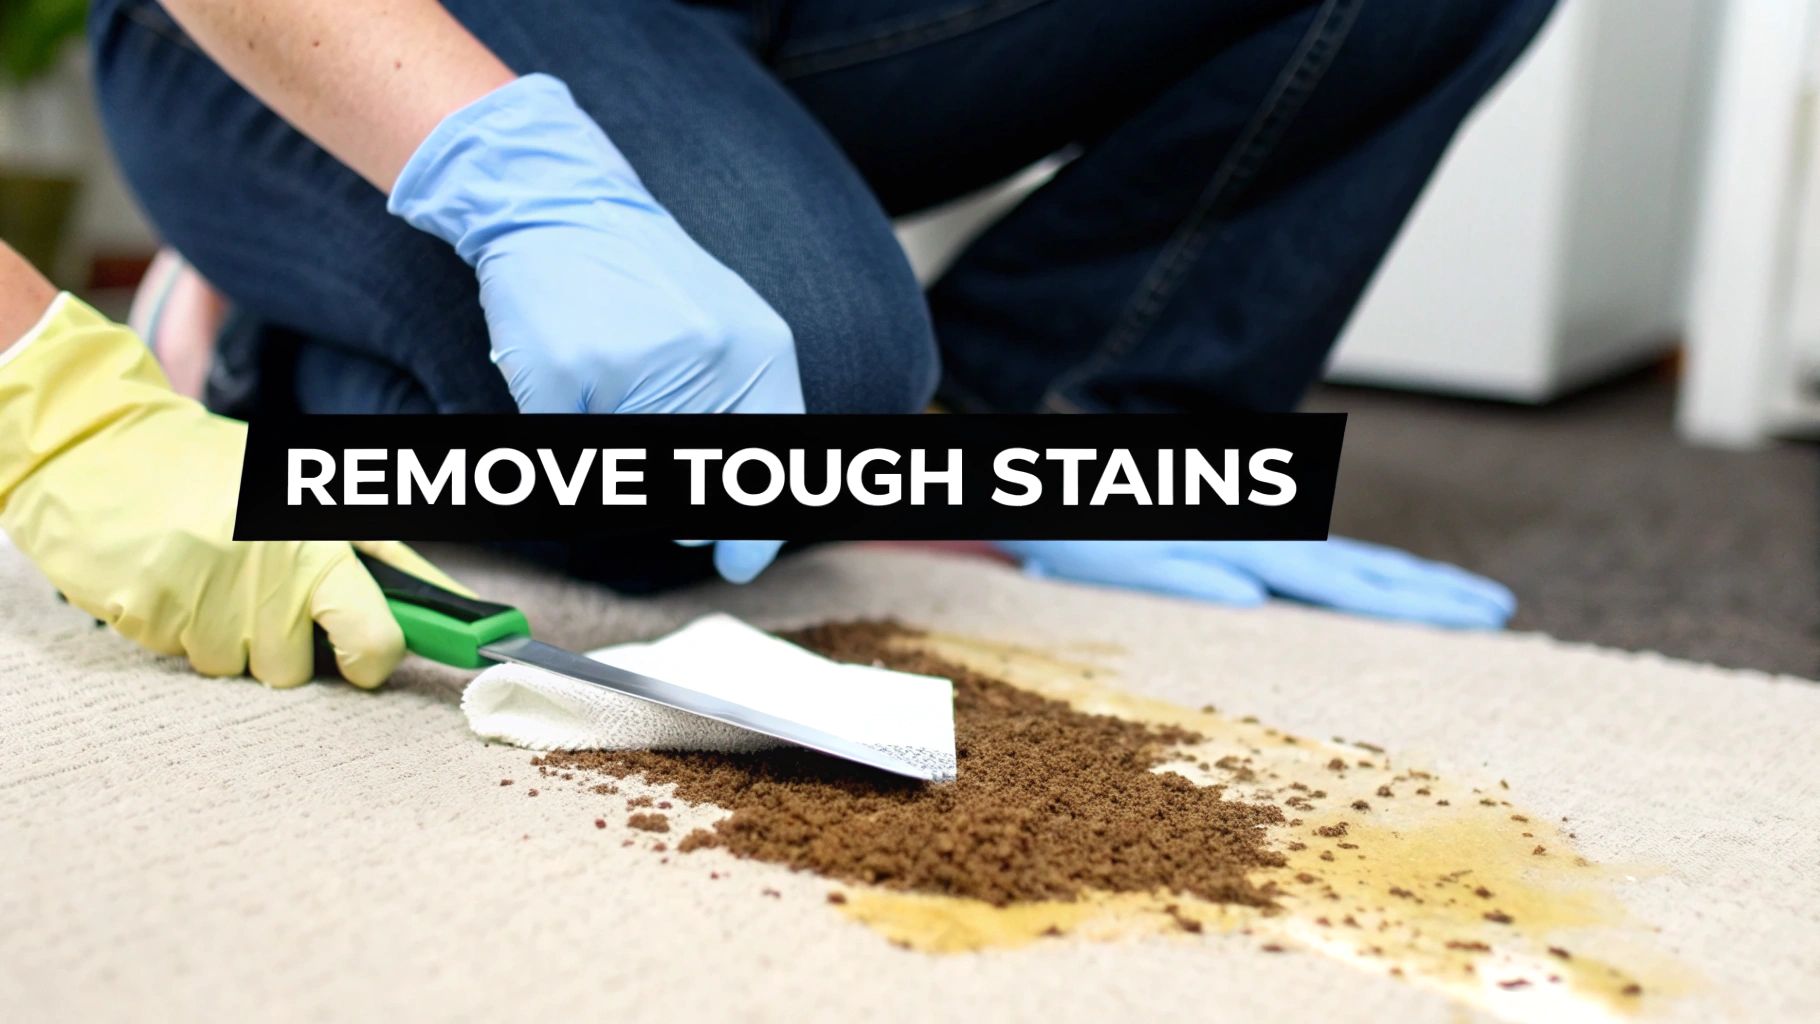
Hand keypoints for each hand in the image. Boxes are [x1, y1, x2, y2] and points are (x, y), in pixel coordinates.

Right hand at [0, 295, 468, 686]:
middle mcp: (263, 574)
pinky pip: (180, 655)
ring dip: (226, 634)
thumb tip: (443, 601)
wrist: (98, 444)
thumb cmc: (210, 467)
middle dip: (284, 645)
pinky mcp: (146, 616)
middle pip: (293, 668)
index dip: (376, 660)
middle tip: (263, 594)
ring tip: (208, 574)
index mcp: (316, 541)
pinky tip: (170, 577)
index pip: (373, 635)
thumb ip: (372, 546)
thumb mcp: (304, 488)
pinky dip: (178, 627)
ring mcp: (201, 599)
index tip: (369, 662)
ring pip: (234, 666)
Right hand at [389, 73, 797, 581]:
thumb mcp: (724, 336)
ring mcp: (635, 366)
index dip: (754, 530)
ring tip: (604, 388)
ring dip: (611, 448)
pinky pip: (565, 450)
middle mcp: (708, 358)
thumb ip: (745, 423)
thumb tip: (745, 549)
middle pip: (691, 489)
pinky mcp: (565, 372)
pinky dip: (560, 428)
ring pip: (626, 472)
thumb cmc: (644, 281)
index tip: (739, 562)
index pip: (770, 466)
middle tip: (641, 435)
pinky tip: (565, 381)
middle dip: (672, 499)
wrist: (563, 203)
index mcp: (759, 352)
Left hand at [994, 539, 1514, 627]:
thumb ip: (1184, 575)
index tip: (1473, 615)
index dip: (1411, 603)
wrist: (1056, 475)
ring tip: (1466, 598)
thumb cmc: (1081, 530)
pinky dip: (1366, 571)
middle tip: (1500, 608)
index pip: (1342, 583)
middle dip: (1434, 591)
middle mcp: (1261, 535)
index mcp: (1241, 548)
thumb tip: (1255, 594)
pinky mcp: (1245, 530)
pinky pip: (1322, 557)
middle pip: (1365, 566)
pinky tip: (1382, 583)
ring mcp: (1257, 529)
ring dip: (1409, 579)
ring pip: (1351, 557)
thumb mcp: (1117, 562)